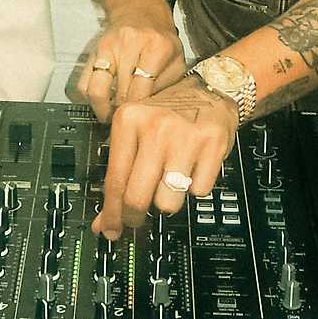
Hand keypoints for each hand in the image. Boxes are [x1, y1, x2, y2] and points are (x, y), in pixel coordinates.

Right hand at [80, 2, 184, 123]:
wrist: (141, 11)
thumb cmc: (161, 40)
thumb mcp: (176, 60)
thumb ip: (168, 85)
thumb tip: (150, 111)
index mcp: (156, 46)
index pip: (141, 89)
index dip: (139, 109)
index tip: (140, 117)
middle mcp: (130, 43)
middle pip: (120, 92)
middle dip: (124, 111)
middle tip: (128, 120)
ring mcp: (109, 46)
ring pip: (97, 90)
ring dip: (103, 109)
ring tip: (112, 114)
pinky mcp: (94, 50)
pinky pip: (84, 83)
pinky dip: (90, 97)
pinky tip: (104, 100)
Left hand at [92, 76, 237, 241]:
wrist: (210, 88)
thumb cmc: (170, 112)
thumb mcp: (137, 131)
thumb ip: (119, 173)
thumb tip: (105, 221)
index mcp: (129, 120)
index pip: (114, 180)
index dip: (111, 214)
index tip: (111, 230)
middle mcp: (155, 127)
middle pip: (137, 197)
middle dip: (135, 217)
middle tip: (137, 220)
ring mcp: (184, 136)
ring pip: (167, 202)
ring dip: (168, 200)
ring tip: (170, 181)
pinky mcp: (212, 144)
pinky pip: (198, 191)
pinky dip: (195, 187)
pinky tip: (193, 168)